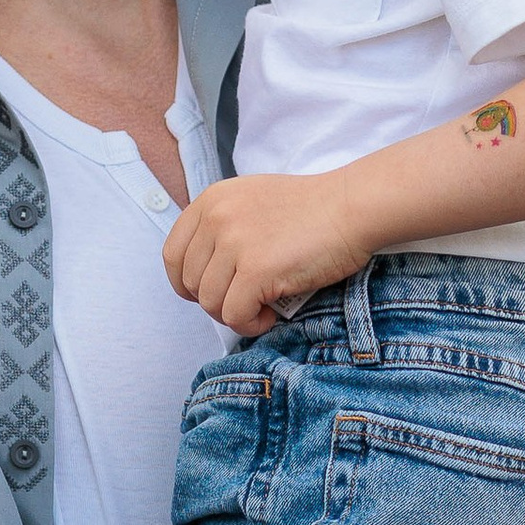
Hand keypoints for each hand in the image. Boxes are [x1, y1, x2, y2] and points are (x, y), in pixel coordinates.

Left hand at [163, 172, 369, 333]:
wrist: (352, 207)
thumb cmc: (312, 210)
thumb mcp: (252, 200)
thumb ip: (223, 226)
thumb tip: (205, 271)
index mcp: (211, 200)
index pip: (172, 254)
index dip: (185, 282)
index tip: (206, 292)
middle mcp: (216, 218)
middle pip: (190, 283)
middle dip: (214, 301)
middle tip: (245, 301)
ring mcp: (234, 243)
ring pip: (209, 302)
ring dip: (234, 314)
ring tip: (261, 308)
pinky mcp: (256, 269)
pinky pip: (234, 315)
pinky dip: (251, 324)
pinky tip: (270, 315)